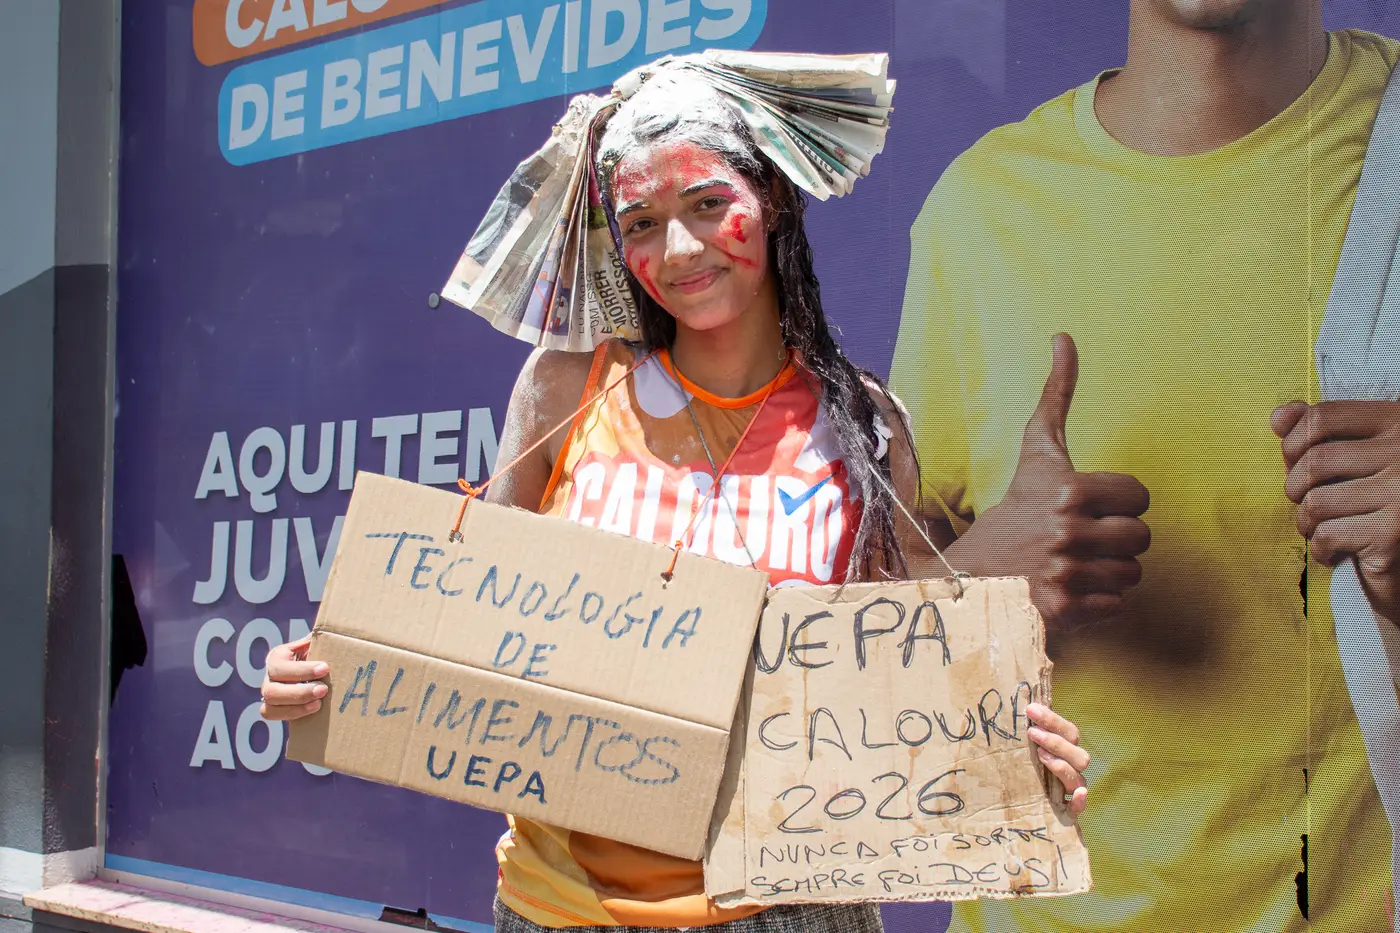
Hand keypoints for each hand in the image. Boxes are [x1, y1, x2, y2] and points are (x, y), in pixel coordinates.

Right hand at [260, 634, 329, 720]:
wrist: (315, 671)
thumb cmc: (318, 654)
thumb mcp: (317, 644)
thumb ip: (321, 638)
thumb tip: (335, 630)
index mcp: (277, 657)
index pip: (281, 667)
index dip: (302, 670)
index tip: (325, 668)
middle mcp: (268, 676)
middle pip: (272, 691)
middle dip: (299, 692)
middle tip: (323, 690)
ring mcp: (268, 694)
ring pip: (270, 706)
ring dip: (296, 706)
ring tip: (319, 703)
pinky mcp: (273, 709)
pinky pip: (273, 716)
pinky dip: (292, 714)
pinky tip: (312, 710)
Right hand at [947, 334, 1151, 627]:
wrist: (970, 573)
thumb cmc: (1014, 510)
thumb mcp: (1037, 453)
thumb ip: (1056, 396)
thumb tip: (1065, 337)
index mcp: (1068, 490)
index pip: (1141, 497)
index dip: (1120, 504)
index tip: (1088, 508)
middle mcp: (1067, 530)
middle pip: (1142, 537)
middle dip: (1117, 541)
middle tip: (1081, 541)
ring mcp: (1066, 571)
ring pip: (1133, 574)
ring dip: (1108, 573)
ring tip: (1074, 565)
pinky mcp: (1063, 608)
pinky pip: (1118, 606)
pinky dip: (1098, 604)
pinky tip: (1069, 590)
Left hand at [1026, 703, 1088, 814]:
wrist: (1015, 801)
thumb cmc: (1018, 766)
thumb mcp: (1021, 747)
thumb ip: (1023, 730)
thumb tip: (1015, 705)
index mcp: (1065, 750)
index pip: (1069, 732)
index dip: (1052, 720)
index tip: (1030, 710)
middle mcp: (1072, 769)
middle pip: (1079, 754)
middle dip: (1056, 741)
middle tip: (1032, 733)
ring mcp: (1071, 789)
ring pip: (1079, 777)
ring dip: (1062, 765)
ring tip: (1041, 756)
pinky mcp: (1067, 810)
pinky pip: (1080, 807)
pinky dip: (1081, 801)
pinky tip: (1079, 794)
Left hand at [1273, 400, 1399, 621]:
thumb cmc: (1382, 496)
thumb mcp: (1360, 451)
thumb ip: (1323, 429)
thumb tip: (1279, 416)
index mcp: (1398, 421)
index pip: (1324, 416)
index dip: (1293, 440)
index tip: (1292, 459)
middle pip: (1315, 461)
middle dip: (1295, 486)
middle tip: (1304, 501)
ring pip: (1316, 502)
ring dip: (1305, 521)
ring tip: (1319, 528)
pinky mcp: (1394, 533)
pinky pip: (1329, 535)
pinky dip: (1321, 548)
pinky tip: (1335, 550)